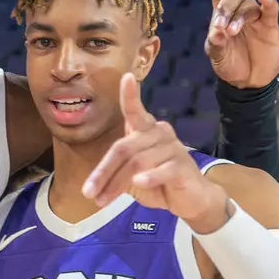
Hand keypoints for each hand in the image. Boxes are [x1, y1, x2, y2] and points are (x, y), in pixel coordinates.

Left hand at [83, 74, 230, 229]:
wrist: (191, 200)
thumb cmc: (158, 183)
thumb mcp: (131, 177)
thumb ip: (116, 173)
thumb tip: (93, 186)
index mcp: (146, 131)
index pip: (136, 111)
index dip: (131, 95)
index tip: (127, 77)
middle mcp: (160, 133)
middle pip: (124, 148)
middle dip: (103, 171)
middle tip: (88, 192)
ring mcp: (173, 148)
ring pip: (138, 162)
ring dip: (117, 184)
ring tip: (103, 201)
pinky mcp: (183, 166)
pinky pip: (163, 169)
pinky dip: (149, 177)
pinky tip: (139, 182)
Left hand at [199, 0, 278, 88]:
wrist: (249, 82)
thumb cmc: (229, 64)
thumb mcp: (216, 57)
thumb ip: (215, 44)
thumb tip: (218, 31)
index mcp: (220, 13)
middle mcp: (237, 10)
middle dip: (223, 12)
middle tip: (221, 31)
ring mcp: (255, 17)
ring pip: (247, 6)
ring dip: (238, 18)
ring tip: (232, 34)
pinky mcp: (270, 25)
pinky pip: (270, 9)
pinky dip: (269, 2)